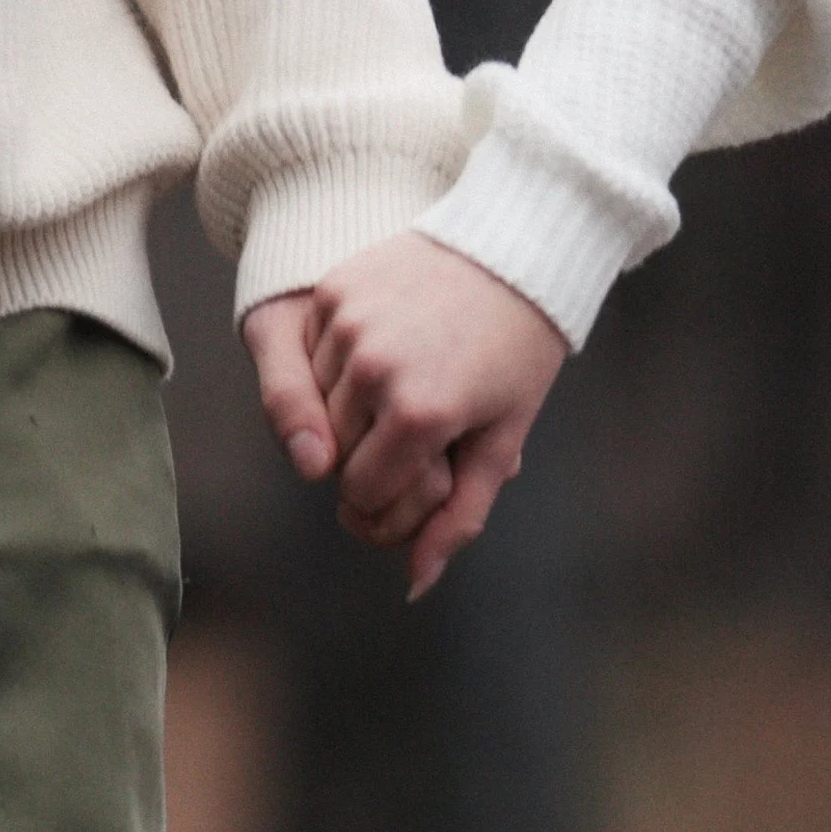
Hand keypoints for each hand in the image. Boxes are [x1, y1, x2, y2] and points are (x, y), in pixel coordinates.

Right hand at [246, 236, 567, 598]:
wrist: (513, 247)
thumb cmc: (518, 353)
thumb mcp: (500, 439)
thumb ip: (456, 517)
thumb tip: (414, 584)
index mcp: (422, 415)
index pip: (363, 493)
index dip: (389, 494)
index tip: (420, 471)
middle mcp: (376, 370)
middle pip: (335, 455)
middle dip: (369, 454)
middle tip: (416, 425)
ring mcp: (350, 327)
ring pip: (317, 407)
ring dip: (349, 409)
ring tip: (405, 377)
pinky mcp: (336, 292)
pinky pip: (312, 354)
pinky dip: (338, 363)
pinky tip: (386, 342)